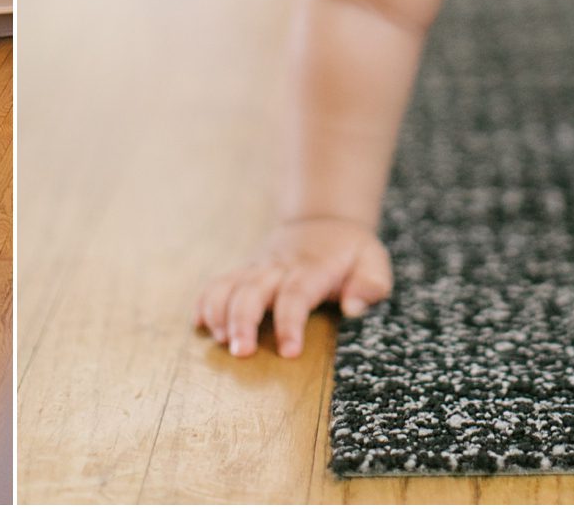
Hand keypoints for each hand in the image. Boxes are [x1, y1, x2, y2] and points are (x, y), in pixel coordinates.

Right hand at [193, 217, 392, 358]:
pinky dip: (205, 301)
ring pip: (229, 284)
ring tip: (220, 340)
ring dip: (219, 311)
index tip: (288, 351)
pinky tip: (200, 324)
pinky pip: (218, 282)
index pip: (296, 294)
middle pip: (253, 290)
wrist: (324, 221)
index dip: (289, 322)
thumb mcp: (373, 261)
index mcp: (311, 268)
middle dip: (243, 320)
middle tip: (240, 353)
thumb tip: (353, 308)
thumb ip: (370, 284)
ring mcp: (258, 267)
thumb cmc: (351, 251)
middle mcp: (278, 266)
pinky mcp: (245, 271)